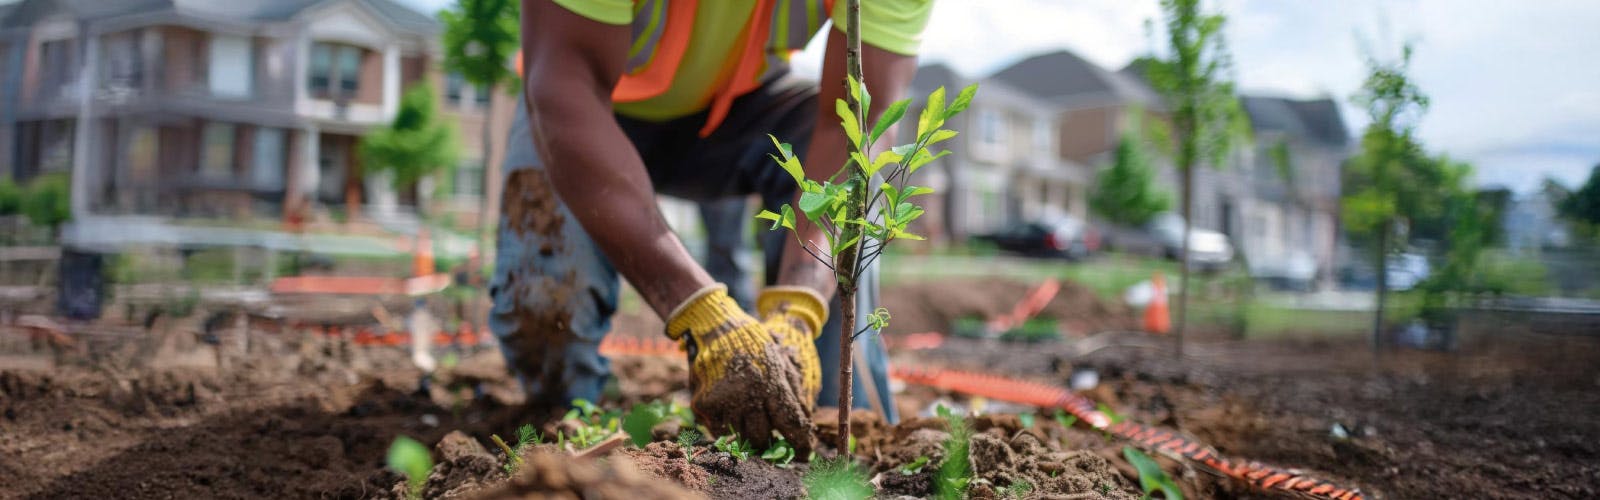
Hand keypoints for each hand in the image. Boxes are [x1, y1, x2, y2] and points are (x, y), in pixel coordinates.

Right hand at [667, 285, 812, 454]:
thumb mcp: (781, 362)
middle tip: (773, 441)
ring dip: (749, 436)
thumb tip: (807, 422)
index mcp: (772, 383)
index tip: (804, 454)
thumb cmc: (754, 345)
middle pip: (764, 439)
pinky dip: (728, 429)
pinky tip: (732, 414)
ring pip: (741, 438)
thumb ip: (795, 392)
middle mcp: (749, 394)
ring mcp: (724, 401)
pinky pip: (719, 432)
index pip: (791, 424)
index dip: (801, 444)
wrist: (715, 326)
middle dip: (771, 443)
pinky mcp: (705, 404)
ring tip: (750, 423)